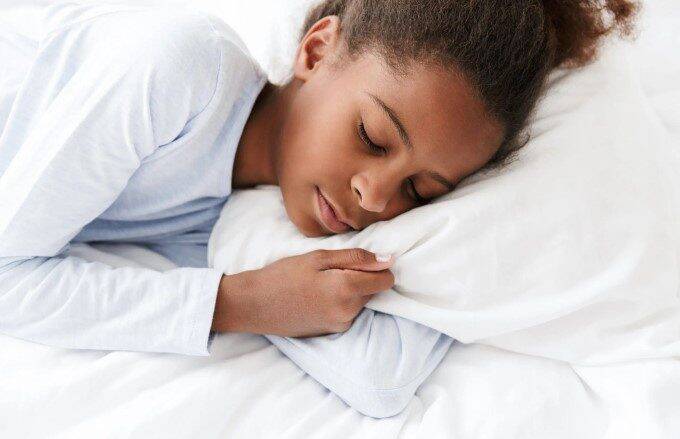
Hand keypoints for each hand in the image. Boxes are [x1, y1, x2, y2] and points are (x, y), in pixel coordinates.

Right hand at [212, 248, 394, 336]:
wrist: (254, 305)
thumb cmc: (283, 275)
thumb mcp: (319, 258)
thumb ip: (357, 258)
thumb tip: (389, 260)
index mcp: (347, 289)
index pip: (386, 280)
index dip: (376, 267)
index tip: (357, 261)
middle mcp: (348, 312)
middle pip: (373, 290)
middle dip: (360, 278)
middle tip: (330, 270)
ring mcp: (340, 325)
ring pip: (361, 301)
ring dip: (349, 290)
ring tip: (320, 283)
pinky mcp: (331, 332)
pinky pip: (348, 312)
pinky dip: (339, 302)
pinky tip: (316, 297)